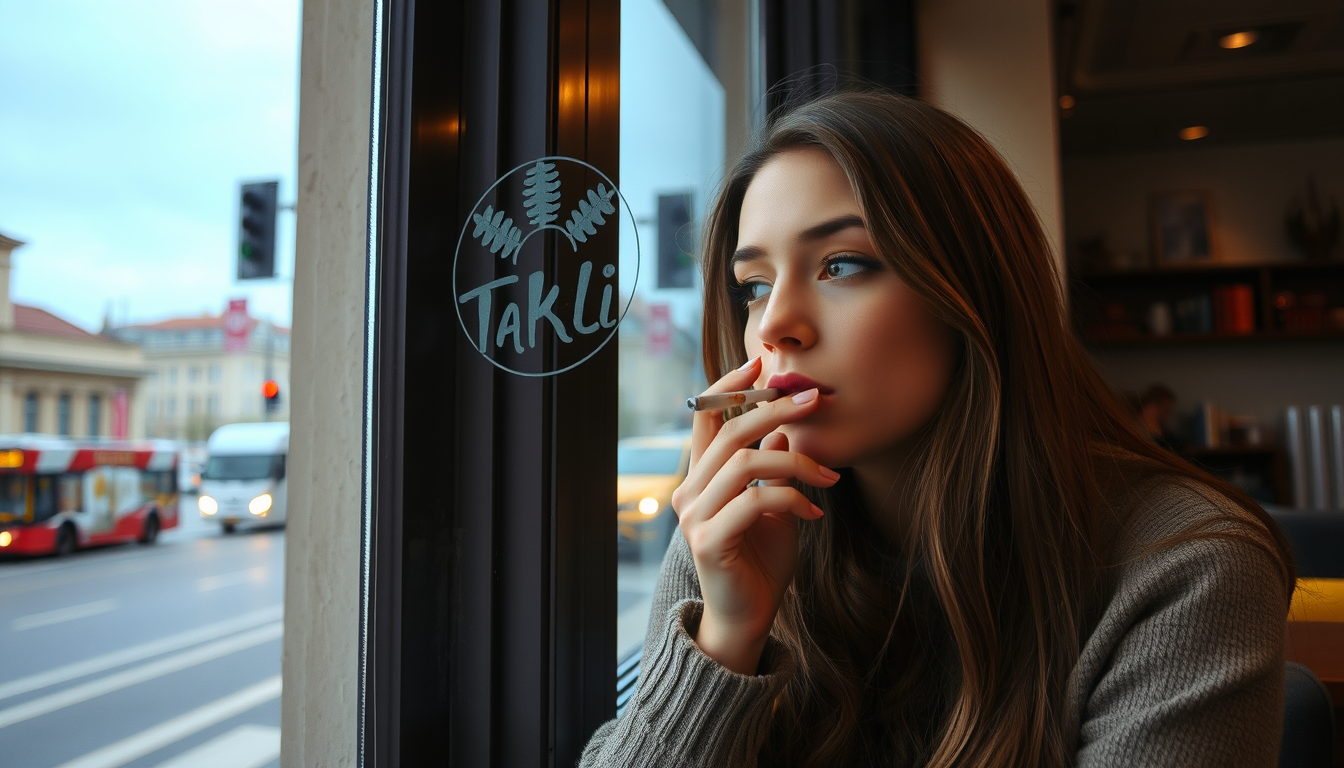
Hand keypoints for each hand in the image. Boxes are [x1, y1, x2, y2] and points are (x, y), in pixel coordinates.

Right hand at [671, 356, 838, 674]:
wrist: (748, 617)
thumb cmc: (760, 560)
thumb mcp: (772, 504)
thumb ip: (771, 467)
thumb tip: (784, 425)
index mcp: (700, 477)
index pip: (704, 415)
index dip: (730, 385)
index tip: (762, 364)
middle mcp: (689, 491)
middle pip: (729, 431)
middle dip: (775, 409)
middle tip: (816, 399)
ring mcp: (694, 516)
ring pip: (744, 463)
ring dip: (794, 461)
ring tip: (828, 475)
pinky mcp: (709, 541)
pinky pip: (754, 502)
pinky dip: (790, 500)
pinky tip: (815, 513)